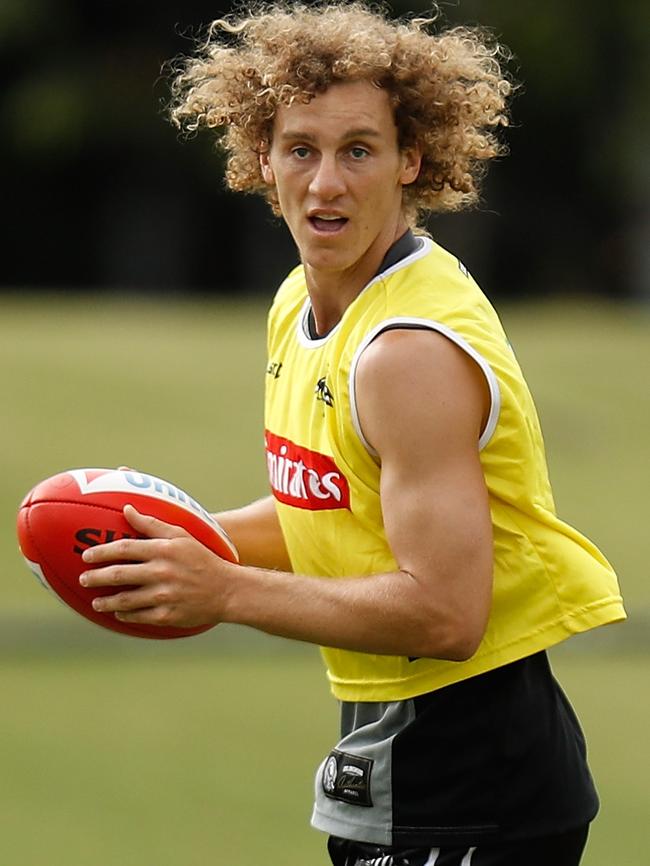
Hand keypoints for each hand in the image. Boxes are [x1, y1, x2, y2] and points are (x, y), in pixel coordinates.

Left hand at [79, 504, 233, 628]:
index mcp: (164, 550)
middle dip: (96, 577)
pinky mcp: (167, 615)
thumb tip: (126, 509)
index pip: (124, 548)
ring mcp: (164, 596)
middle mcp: (162, 572)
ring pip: (125, 600)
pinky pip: (138, 616)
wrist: (228, 590)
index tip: (86, 556)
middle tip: (83, 579)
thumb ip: (152, 523)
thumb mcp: (181, 536)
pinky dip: (125, 615)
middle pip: (119, 574)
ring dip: (106, 601)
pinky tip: (118, 613)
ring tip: (96, 602)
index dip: (102, 552)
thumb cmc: (203, 558)